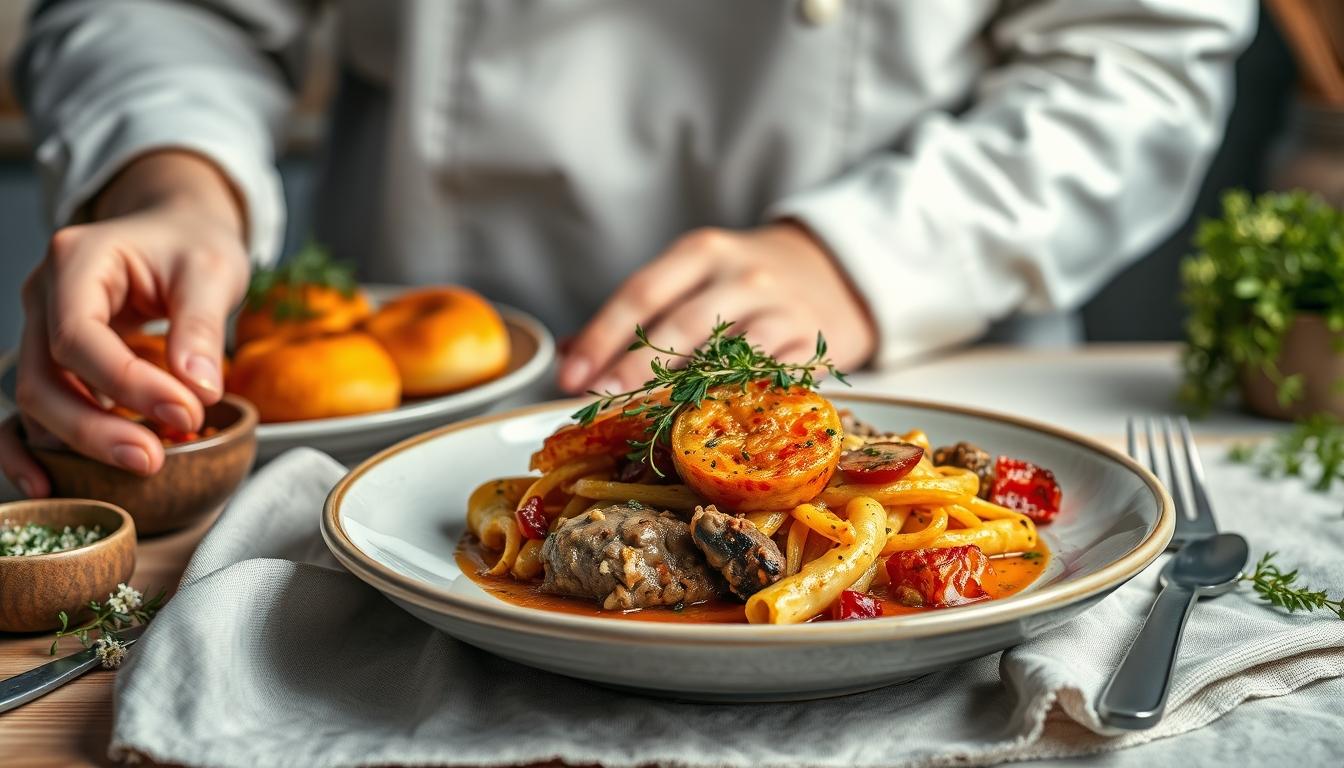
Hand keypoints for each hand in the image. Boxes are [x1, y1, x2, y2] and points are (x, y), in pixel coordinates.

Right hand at [0, 150, 248, 496]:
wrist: (177, 230)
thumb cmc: (193, 244)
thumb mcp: (212, 271)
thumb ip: (202, 327)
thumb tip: (199, 390)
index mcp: (76, 260)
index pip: (80, 337)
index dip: (128, 385)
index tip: (186, 414)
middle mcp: (44, 295)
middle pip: (44, 376)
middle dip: (96, 428)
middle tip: (153, 460)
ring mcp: (39, 329)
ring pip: (36, 399)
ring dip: (81, 441)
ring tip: (142, 465)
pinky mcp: (51, 359)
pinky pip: (30, 407)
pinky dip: (33, 447)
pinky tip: (50, 484)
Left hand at [559, 222, 875, 394]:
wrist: (834, 273)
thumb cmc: (742, 283)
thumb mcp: (692, 277)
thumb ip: (637, 314)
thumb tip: (568, 357)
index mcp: (702, 253)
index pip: (641, 293)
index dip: (601, 336)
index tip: (571, 376)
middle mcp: (742, 276)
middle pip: (680, 325)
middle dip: (634, 368)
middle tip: (601, 402)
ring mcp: (780, 311)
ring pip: (727, 357)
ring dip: (684, 394)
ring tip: (648, 423)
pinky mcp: (811, 347)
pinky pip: (770, 382)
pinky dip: (737, 406)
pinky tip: (709, 430)